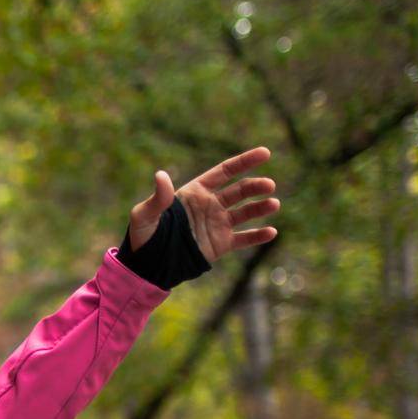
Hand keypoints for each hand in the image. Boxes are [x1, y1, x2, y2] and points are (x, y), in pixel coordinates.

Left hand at [127, 146, 280, 262]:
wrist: (149, 265)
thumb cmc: (143, 236)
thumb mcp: (146, 215)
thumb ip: (158, 197)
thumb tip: (161, 175)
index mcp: (195, 192)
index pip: (225, 171)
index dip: (244, 161)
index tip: (265, 153)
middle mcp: (210, 205)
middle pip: (239, 190)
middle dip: (256, 185)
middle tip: (269, 185)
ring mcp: (218, 224)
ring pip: (246, 212)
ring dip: (261, 207)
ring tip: (274, 204)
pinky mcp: (221, 244)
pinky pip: (244, 238)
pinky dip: (258, 235)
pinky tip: (271, 232)